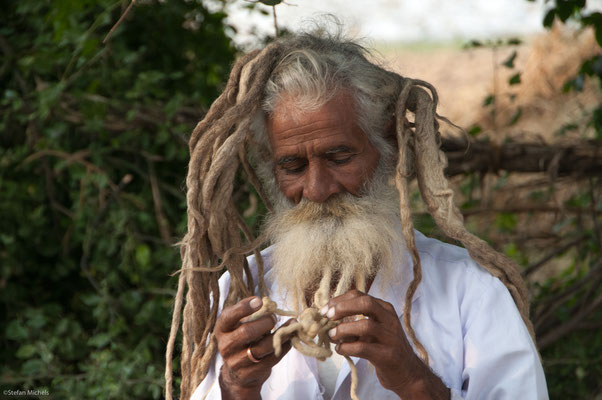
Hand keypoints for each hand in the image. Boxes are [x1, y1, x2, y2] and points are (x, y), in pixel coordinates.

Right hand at [215, 296, 292, 399]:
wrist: (236, 373)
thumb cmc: (241, 339)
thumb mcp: (238, 324)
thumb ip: (250, 313)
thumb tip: (267, 303)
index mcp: (222, 329)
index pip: (228, 316)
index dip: (244, 308)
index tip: (260, 301)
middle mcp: (226, 346)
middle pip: (247, 332)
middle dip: (265, 322)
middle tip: (274, 317)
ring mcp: (237, 362)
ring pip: (262, 347)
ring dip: (280, 335)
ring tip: (291, 325)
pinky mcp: (250, 373)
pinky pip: (271, 359)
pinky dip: (283, 347)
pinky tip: (290, 339)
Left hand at [324, 290, 448, 399]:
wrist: (407, 372)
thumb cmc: (383, 347)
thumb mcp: (373, 328)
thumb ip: (355, 320)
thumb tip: (327, 317)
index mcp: (384, 308)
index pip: (360, 295)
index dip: (339, 300)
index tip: (325, 309)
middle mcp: (389, 319)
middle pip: (365, 303)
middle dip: (343, 308)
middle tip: (328, 317)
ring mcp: (390, 337)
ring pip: (365, 325)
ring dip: (343, 330)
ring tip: (332, 336)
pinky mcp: (387, 355)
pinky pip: (363, 348)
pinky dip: (346, 347)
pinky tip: (340, 349)